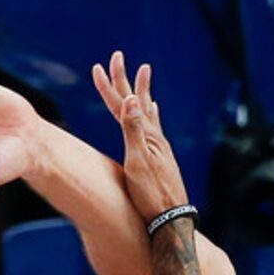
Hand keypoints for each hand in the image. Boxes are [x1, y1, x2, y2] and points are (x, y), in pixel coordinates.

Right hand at [92, 54, 189, 222]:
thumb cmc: (151, 195)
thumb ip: (133, 131)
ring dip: (140, 91)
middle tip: (117, 56)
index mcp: (144, 136)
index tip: (102, 64)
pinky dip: (151, 113)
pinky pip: (153, 126)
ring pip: (145, 111)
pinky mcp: (160, 156)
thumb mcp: (138, 162)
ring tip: (143, 74)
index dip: (112, 84)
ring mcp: (158, 146)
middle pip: (134, 101)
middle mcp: (153, 137)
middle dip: (123, 80)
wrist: (171, 218)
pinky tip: (154, 110)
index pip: (124, 103)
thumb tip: (132, 99)